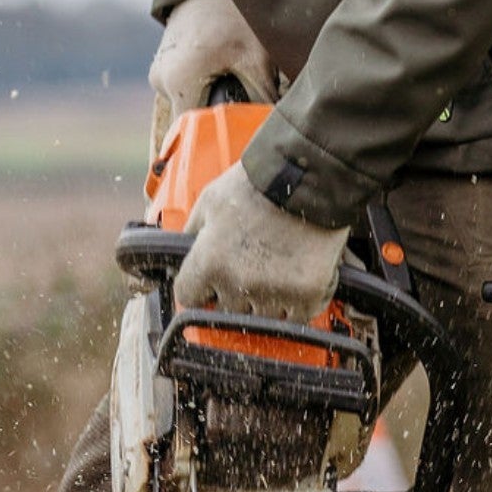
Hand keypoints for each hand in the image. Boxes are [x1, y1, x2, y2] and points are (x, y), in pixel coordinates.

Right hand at [149, 0, 280, 153]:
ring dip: (205, 117)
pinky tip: (221, 100)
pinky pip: (181, 95)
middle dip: (210, 136)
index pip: (188, 137)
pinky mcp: (164, 66)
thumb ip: (263, 99)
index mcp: (180, 81)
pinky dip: (199, 101)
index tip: (223, 167)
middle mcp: (162, 80)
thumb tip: (275, 133)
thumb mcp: (257, 60)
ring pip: (183, 110)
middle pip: (186, 126)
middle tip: (237, 146)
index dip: (207, 153)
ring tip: (232, 120)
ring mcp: (159, 73)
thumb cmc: (236, 16)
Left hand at [170, 162, 349, 322]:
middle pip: (227, 309)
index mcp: (209, 261)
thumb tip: (181, 252)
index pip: (189, 298)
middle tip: (251, 264)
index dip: (199, 287)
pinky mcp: (308, 293)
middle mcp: (239, 283)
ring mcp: (275, 292)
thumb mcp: (210, 201)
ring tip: (276, 267)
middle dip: (234, 291)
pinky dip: (298, 302)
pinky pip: (297, 316)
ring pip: (261, 316)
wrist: (310, 175)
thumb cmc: (259, 184)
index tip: (209, 282)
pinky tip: (297, 277)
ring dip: (266, 299)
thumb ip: (192, 232)